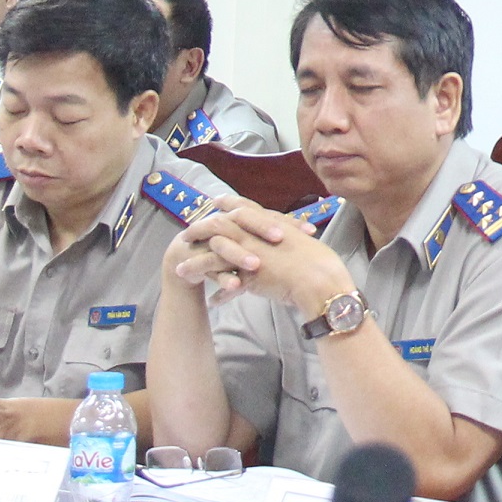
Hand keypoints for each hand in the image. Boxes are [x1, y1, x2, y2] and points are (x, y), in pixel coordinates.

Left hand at [169, 198, 349, 313]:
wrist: (320, 280)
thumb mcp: (303, 240)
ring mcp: (250, 254)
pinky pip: (224, 284)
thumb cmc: (320, 262)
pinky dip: (217, 293)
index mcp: (270, 223)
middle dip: (199, 228)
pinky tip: (211, 301)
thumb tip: (290, 236)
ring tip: (180, 270)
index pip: (244, 207)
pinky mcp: (248, 276)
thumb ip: (291, 236)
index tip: (216, 201)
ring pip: (212, 255)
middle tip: (186, 232)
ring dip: (195, 263)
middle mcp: (256, 235)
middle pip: (218, 225)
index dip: (229, 204)